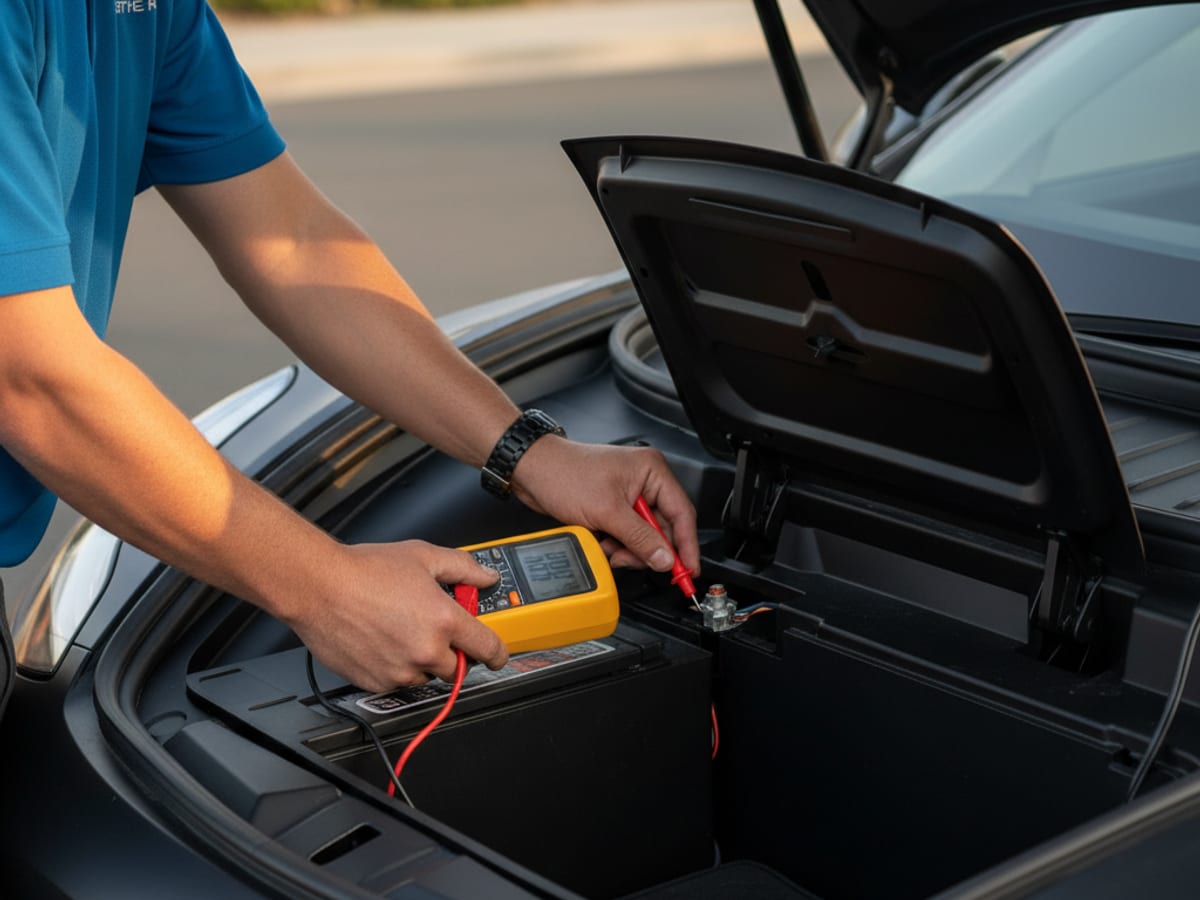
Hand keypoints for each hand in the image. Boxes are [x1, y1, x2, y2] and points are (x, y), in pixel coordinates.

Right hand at [283, 540, 507, 691]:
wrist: (319, 586)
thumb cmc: (365, 570)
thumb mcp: (423, 557)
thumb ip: (462, 568)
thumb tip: (485, 576)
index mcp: (445, 622)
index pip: (488, 649)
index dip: (497, 653)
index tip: (497, 655)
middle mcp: (425, 651)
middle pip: (456, 668)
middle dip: (451, 652)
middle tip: (433, 630)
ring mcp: (400, 670)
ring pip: (425, 677)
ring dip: (422, 661)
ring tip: (400, 631)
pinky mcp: (375, 681)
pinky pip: (396, 682)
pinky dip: (395, 667)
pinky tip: (381, 641)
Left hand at [510, 436, 698, 576]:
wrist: (532, 471)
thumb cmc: (564, 474)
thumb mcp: (607, 512)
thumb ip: (640, 538)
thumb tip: (664, 558)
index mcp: (652, 471)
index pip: (681, 513)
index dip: (686, 545)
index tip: (689, 568)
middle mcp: (644, 480)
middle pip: (663, 528)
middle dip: (647, 549)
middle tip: (635, 561)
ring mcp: (628, 494)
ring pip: (643, 536)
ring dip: (628, 549)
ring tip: (610, 548)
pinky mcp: (613, 506)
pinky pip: (626, 534)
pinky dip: (617, 545)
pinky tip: (602, 542)